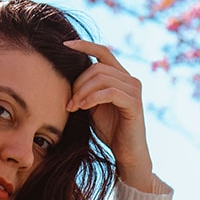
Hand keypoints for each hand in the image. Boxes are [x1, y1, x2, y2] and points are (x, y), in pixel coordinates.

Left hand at [64, 39, 153, 191]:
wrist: (127, 154)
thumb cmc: (110, 131)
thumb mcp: (93, 105)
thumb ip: (86, 88)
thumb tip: (66, 72)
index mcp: (121, 76)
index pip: (103, 51)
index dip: (84, 45)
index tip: (64, 45)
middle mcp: (130, 79)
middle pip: (97, 68)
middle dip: (78, 83)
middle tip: (69, 102)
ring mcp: (134, 90)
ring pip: (102, 79)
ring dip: (83, 92)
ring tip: (74, 107)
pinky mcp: (134, 103)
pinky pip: (110, 92)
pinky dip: (93, 98)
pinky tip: (84, 107)